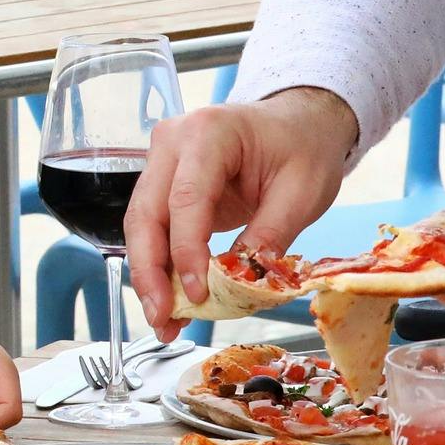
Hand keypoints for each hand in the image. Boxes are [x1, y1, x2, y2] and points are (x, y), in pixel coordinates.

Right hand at [128, 89, 355, 340]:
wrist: (298, 124)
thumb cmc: (303, 147)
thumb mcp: (302, 192)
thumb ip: (269, 235)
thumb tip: (239, 284)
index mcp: (209, 132)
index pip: (186, 198)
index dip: (186, 251)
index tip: (197, 293)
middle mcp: (173, 141)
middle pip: (146, 213)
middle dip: (151, 272)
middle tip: (162, 317)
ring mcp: (163, 161)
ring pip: (141, 226)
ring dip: (149, 276)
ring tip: (164, 320)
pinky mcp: (164, 183)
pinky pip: (153, 228)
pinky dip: (160, 266)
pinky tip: (170, 300)